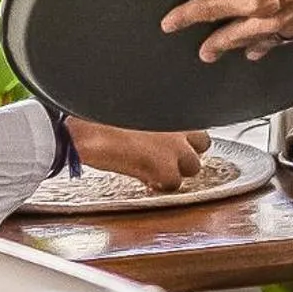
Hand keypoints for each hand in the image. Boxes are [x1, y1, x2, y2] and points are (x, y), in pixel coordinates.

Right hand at [69, 122, 211, 190]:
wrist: (89, 132)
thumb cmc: (101, 116)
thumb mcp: (132, 108)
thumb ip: (149, 116)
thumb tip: (146, 126)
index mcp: (172, 107)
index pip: (195, 122)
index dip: (183, 135)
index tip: (169, 142)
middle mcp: (180, 126)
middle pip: (202, 143)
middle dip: (187, 152)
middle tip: (166, 158)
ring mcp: (176, 148)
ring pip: (194, 166)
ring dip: (177, 170)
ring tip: (155, 171)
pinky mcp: (166, 168)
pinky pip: (174, 183)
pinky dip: (161, 184)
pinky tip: (146, 180)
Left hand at [160, 0, 292, 62]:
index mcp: (257, 0)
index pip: (211, 10)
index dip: (186, 15)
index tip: (169, 23)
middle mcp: (275, 19)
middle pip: (238, 36)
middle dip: (218, 45)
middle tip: (204, 53)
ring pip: (268, 42)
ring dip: (251, 47)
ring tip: (245, 52)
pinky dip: (291, 39)